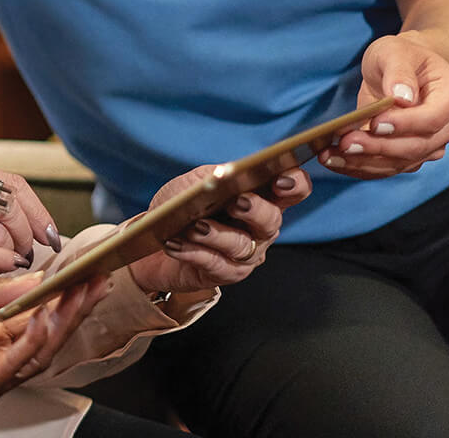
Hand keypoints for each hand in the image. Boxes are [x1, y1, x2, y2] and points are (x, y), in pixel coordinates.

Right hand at [0, 162, 57, 306]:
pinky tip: (2, 269)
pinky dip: (0, 262)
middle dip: (31, 230)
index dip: (37, 209)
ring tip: (13, 264)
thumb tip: (16, 221)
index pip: (9, 182)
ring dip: (16, 251)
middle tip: (33, 252)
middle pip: (10, 201)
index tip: (49, 233)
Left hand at [0, 273, 108, 411]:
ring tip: (78, 295)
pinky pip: (10, 364)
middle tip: (95, 281)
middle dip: (73, 307)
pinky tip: (45, 320)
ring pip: (36, 351)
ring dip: (61, 321)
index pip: (37, 317)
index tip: (82, 272)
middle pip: (46, 335)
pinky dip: (31, 341)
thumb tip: (30, 279)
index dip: (61, 296)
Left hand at [126, 165, 309, 294]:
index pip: (292, 190)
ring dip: (217, 234)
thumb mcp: (195, 182)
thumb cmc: (181, 206)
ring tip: (195, 226)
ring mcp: (246, 254)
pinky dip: (193, 252)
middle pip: (272, 220)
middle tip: (237, 202)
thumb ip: (215, 175)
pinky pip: (215, 265)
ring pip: (242, 246)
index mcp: (261, 198)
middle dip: (255, 210)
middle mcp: (260, 228)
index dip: (294, 184)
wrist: (153, 237)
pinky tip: (175, 243)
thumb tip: (228, 174)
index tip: (280, 180)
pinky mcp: (225, 274)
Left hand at [322, 34, 448, 176]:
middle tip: (345, 143)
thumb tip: (402, 97)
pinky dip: (360, 168)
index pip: (432, 119)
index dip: (404, 124)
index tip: (375, 124)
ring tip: (331, 156)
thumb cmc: (401, 57)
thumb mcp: (395, 52)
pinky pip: (388, 167)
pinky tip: (335, 161)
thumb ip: (399, 72)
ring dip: (364, 163)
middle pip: (416, 146)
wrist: (404, 70)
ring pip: (401, 162)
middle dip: (378, 148)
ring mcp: (433, 145)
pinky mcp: (412, 156)